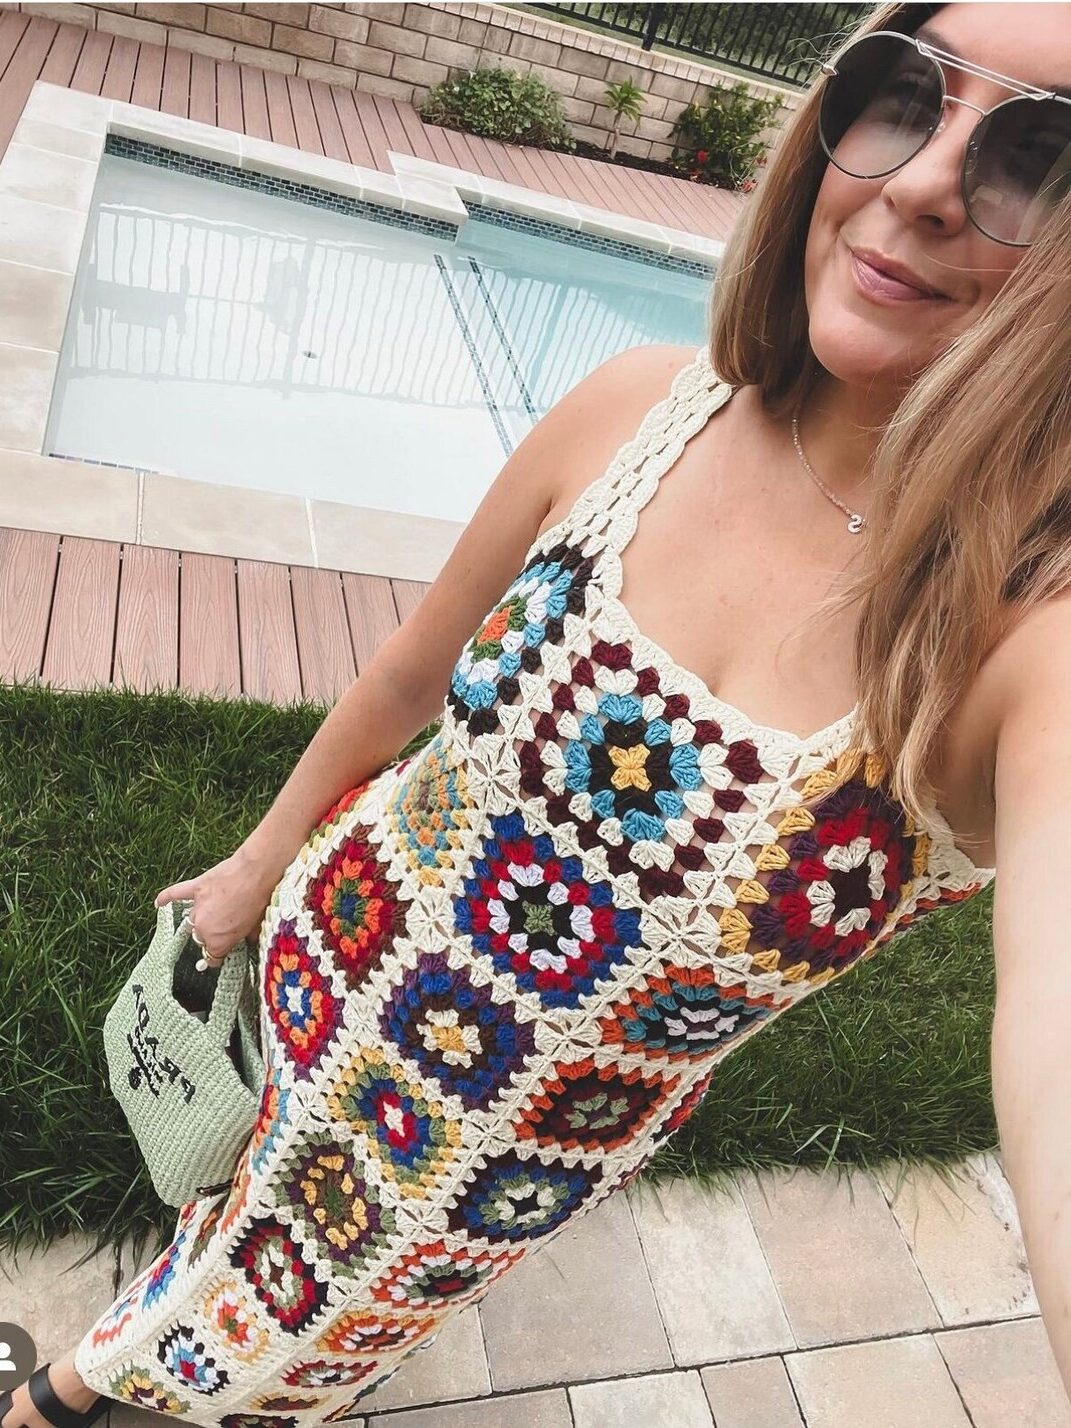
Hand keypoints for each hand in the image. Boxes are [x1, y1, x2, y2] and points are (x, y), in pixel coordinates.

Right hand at [154, 849, 282, 965]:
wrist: (257, 873)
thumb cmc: (260, 900)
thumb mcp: (256, 927)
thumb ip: (246, 938)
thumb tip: (246, 940)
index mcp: (219, 941)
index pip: (212, 957)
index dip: (218, 957)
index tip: (221, 955)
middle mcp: (204, 927)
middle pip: (201, 938)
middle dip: (211, 936)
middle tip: (224, 927)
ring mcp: (197, 907)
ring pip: (191, 920)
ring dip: (199, 920)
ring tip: (211, 914)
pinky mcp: (196, 888)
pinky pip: (175, 894)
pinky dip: (166, 898)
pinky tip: (159, 903)